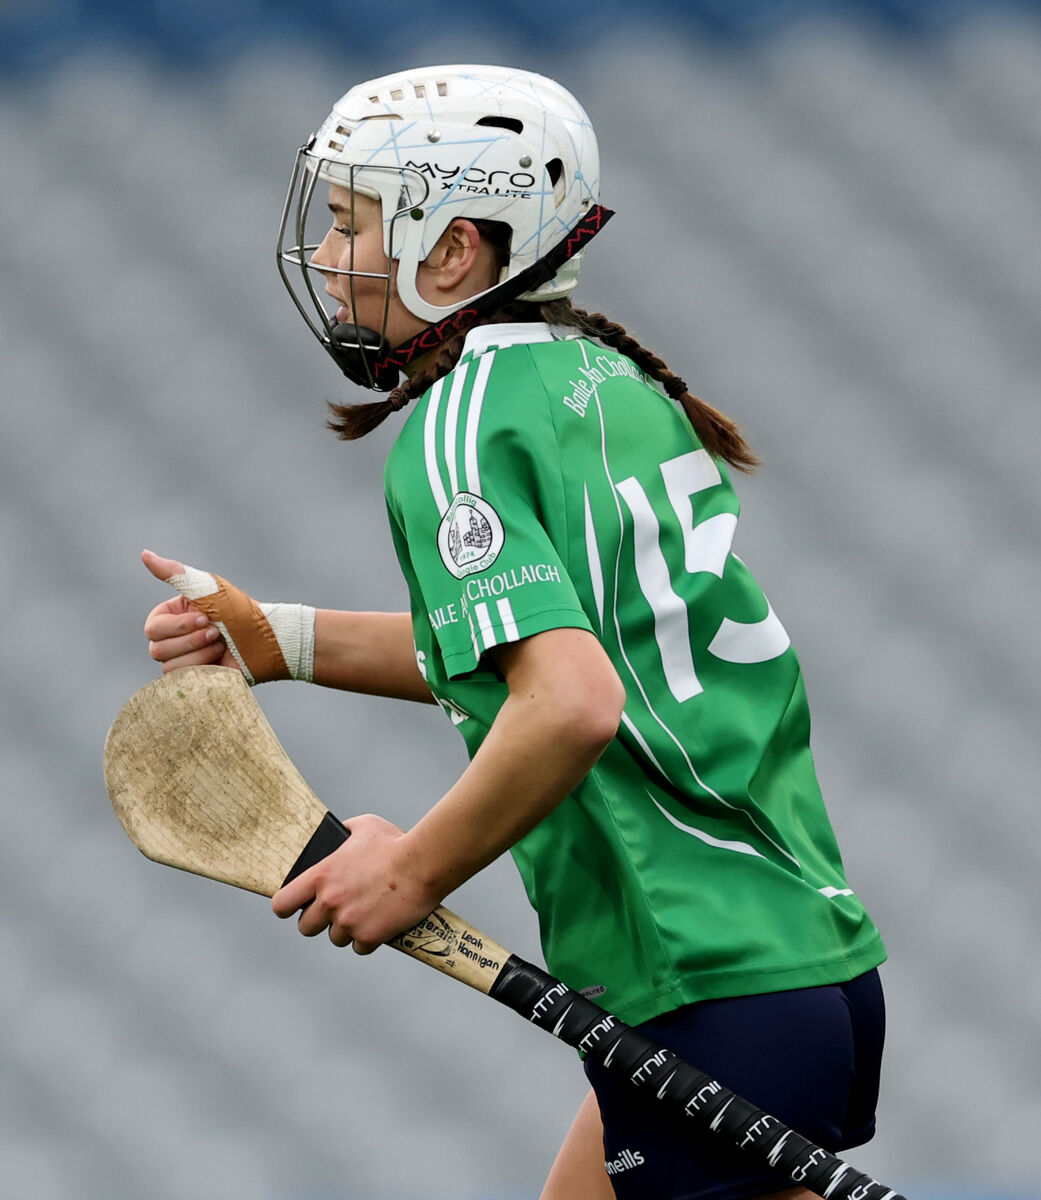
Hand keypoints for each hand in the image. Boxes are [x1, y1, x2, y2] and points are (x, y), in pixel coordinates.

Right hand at [142, 550, 237, 673]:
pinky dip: (203, 669)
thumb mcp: (208, 589)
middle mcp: (173, 638)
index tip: (206, 617)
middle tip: (218, 633)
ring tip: (222, 645)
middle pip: (157, 649)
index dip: (179, 626)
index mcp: (172, 616)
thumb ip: (175, 573)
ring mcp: (183, 659)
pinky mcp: (194, 678)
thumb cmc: (241, 612)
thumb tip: (144, 554)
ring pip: (169, 667)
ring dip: (201, 654)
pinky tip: (220, 661)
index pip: (153, 628)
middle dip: (192, 640)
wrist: (267, 642)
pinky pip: (182, 681)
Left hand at [271, 815, 441, 954]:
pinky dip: (368, 939)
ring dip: (346, 930)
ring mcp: (349, 922)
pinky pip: (360, 947)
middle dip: (319, 921)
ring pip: (335, 939)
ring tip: (364, 913)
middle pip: (306, 928)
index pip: (282, 904)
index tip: (294, 906)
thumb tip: (338, 835)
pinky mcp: (369, 936)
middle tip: (336, 910)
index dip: (286, 907)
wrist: (423, 864)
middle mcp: (330, 902)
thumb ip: (343, 833)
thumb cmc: (396, 842)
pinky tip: (379, 923)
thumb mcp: (364, 826)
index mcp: (321, 876)